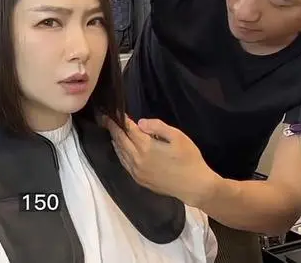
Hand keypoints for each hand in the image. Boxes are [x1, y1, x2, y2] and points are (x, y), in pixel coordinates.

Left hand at [104, 115, 220, 207]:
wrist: (194, 186)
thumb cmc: (189, 159)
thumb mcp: (178, 137)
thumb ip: (158, 127)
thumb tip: (140, 123)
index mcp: (146, 147)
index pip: (128, 130)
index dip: (121, 120)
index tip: (113, 113)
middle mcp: (137, 159)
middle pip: (120, 141)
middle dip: (113, 129)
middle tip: (106, 119)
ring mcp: (137, 171)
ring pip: (120, 153)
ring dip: (115, 141)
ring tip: (112, 131)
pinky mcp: (140, 180)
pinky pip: (124, 164)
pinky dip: (120, 154)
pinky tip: (120, 149)